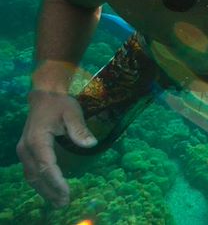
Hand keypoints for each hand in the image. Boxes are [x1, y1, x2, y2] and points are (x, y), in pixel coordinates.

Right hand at [16, 90, 96, 206]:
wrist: (45, 95)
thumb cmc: (60, 104)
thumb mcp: (73, 112)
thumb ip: (80, 129)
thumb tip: (91, 144)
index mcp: (37, 140)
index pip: (46, 166)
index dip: (56, 181)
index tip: (67, 192)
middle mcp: (26, 148)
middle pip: (37, 175)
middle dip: (51, 191)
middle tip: (65, 203)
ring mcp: (24, 151)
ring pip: (32, 176)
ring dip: (44, 190)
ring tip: (58, 202)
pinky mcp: (27, 152)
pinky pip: (31, 171)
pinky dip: (40, 182)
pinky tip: (51, 190)